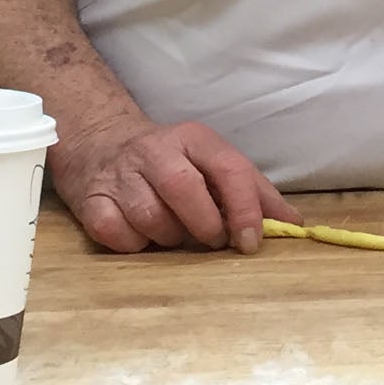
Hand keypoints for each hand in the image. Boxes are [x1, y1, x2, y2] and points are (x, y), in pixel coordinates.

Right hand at [49, 112, 301, 253]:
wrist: (101, 142)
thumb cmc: (171, 161)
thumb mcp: (213, 162)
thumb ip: (253, 191)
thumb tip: (293, 223)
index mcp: (196, 140)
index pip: (229, 169)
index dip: (245, 209)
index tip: (251, 242)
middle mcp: (156, 151)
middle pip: (186, 191)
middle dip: (205, 225)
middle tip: (212, 239)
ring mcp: (120, 175)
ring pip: (151, 218)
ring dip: (169, 238)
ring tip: (173, 232)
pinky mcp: (90, 200)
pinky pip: (116, 234)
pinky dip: (134, 244)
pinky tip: (140, 235)